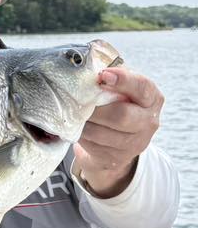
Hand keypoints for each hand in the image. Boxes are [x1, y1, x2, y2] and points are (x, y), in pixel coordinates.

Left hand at [74, 67, 163, 197]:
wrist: (117, 143)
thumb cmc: (117, 106)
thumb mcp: (121, 89)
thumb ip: (111, 78)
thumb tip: (90, 68)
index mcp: (152, 99)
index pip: (142, 88)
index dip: (123, 80)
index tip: (103, 75)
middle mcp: (148, 122)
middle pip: (121, 116)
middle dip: (96, 108)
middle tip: (81, 101)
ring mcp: (134, 144)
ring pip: (102, 133)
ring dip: (84, 122)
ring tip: (75, 114)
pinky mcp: (116, 158)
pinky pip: (92, 146)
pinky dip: (81, 135)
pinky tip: (79, 127)